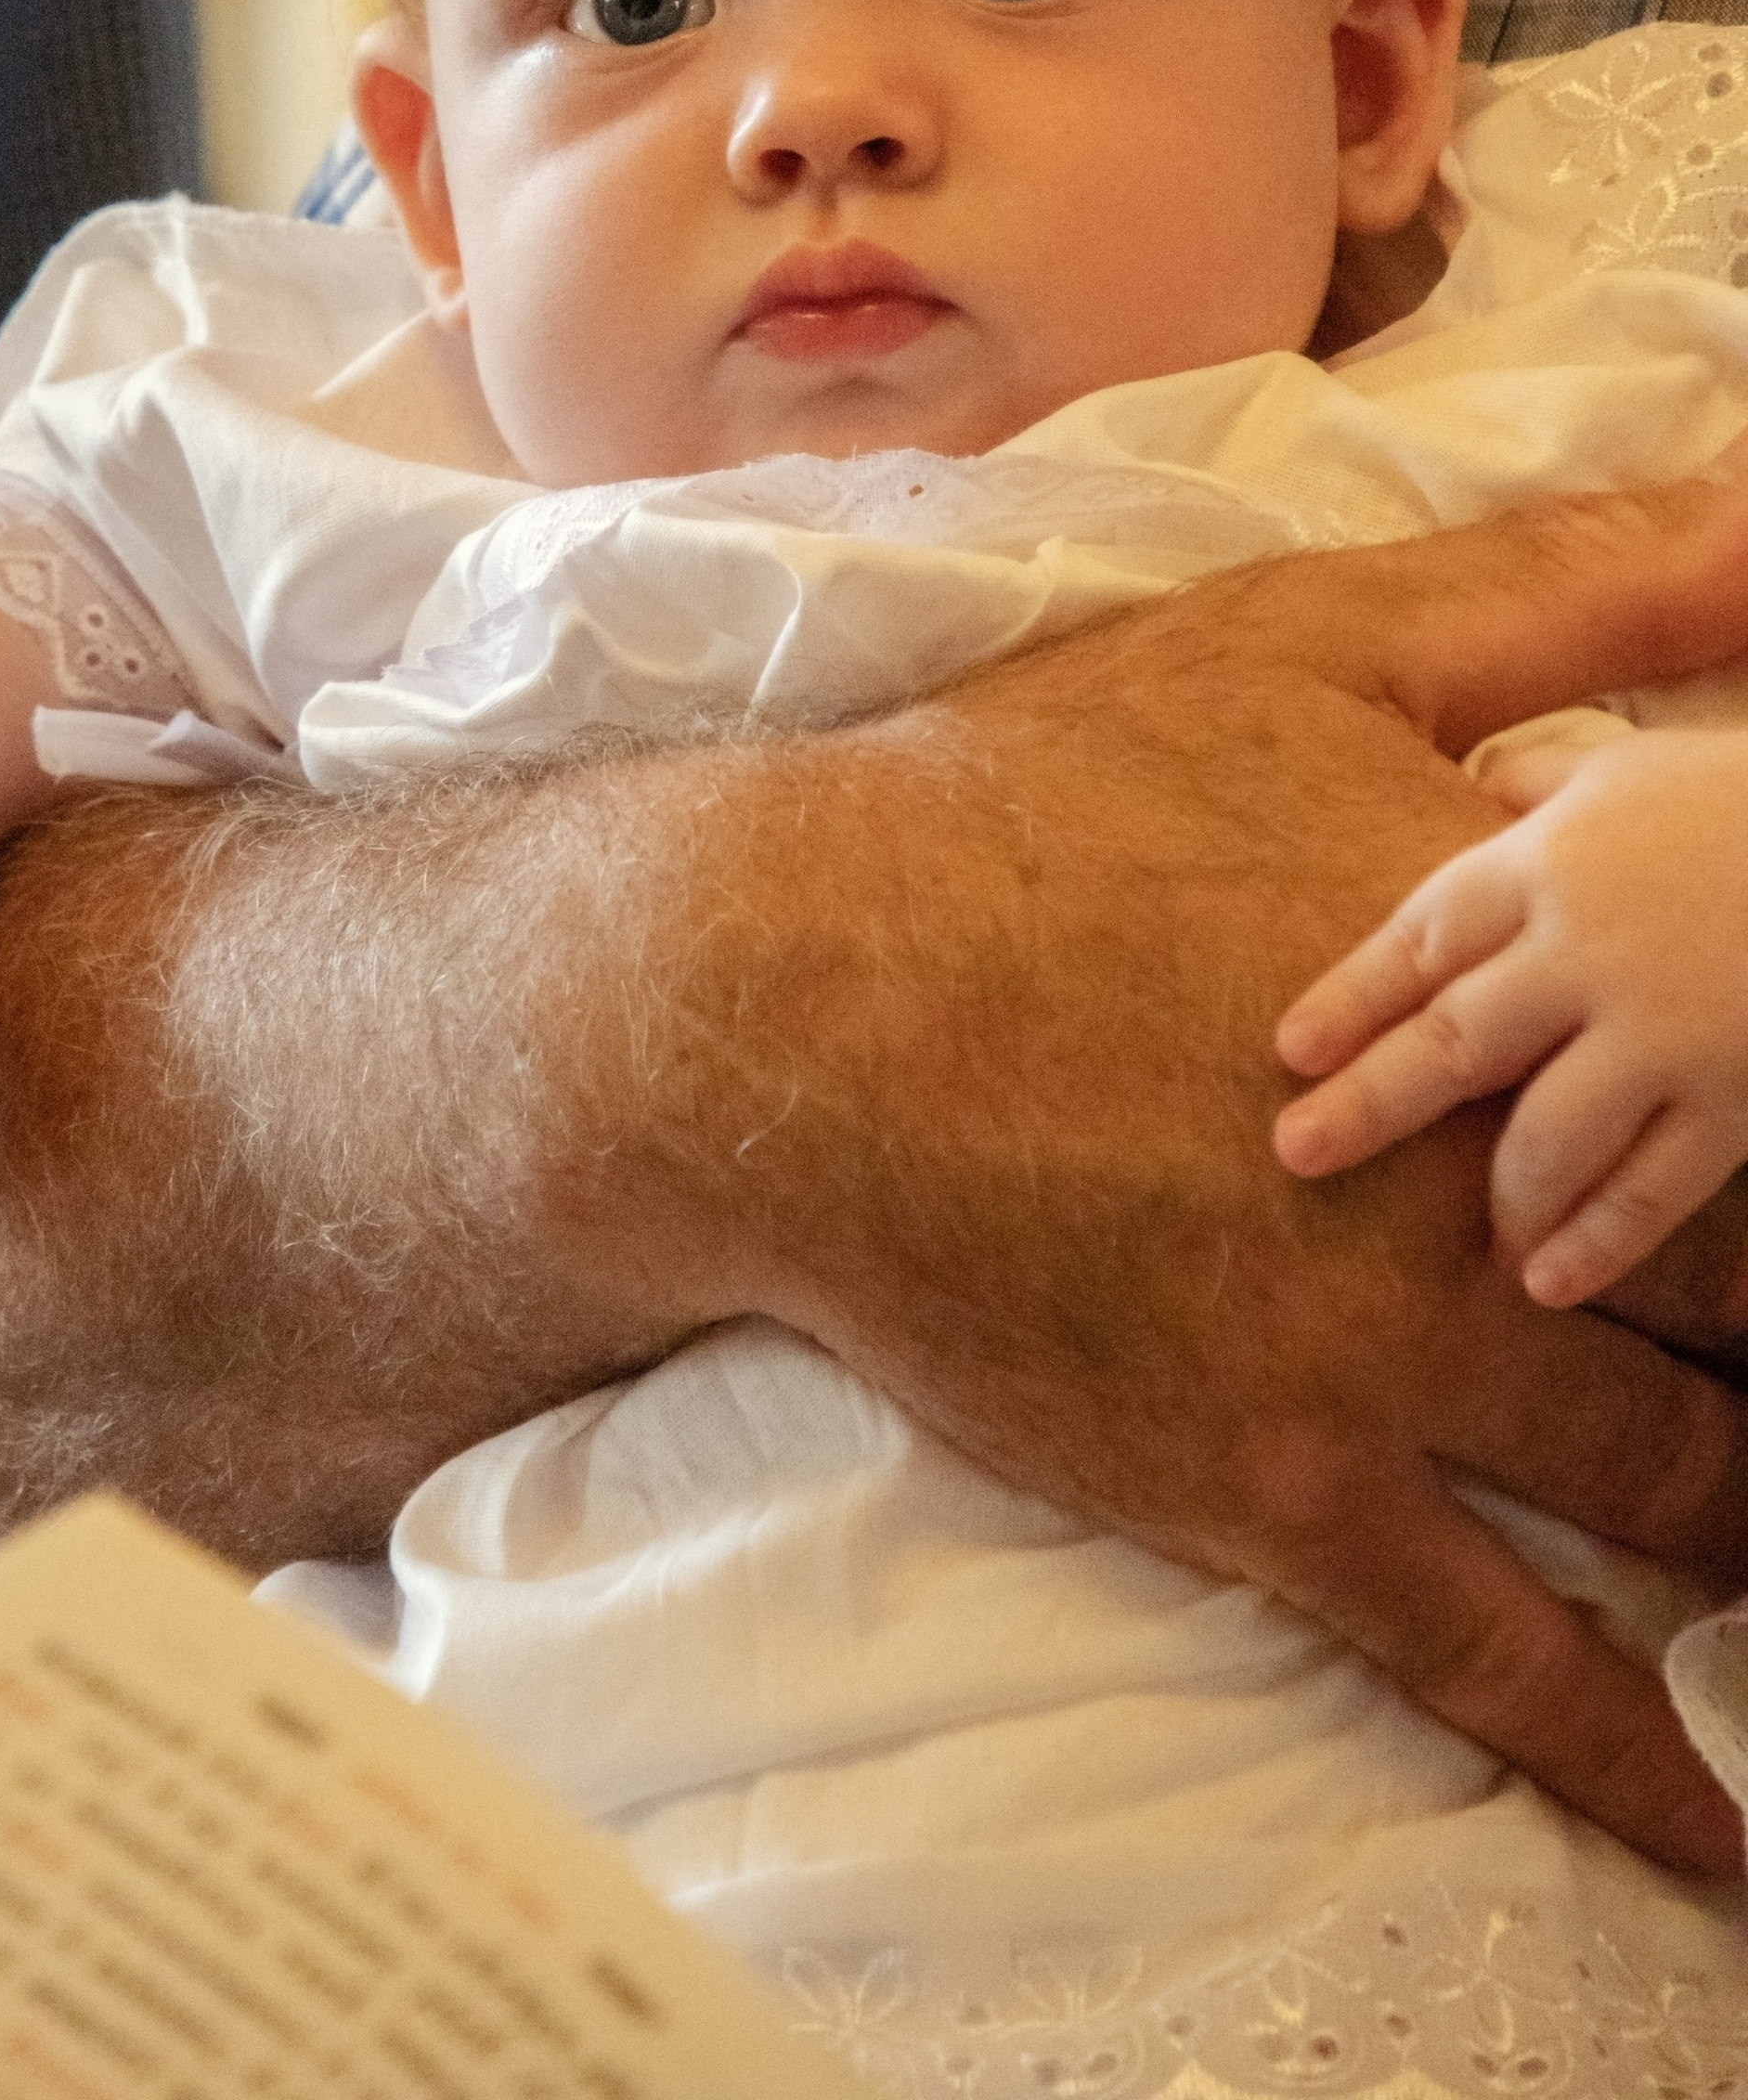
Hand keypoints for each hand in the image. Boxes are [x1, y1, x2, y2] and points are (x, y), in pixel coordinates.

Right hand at [0, 480, 1747, 1874]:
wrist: (780, 993)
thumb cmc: (1036, 802)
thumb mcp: (1306, 640)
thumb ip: (1570, 583)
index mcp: (1532, 956)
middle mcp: (1499, 1167)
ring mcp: (1392, 1346)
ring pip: (1693, 1481)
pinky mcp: (1278, 1481)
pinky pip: (1501, 1659)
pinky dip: (1639, 1771)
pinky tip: (1731, 1849)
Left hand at [1274, 728, 1747, 1307]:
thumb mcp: (1631, 767)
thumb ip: (1539, 784)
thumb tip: (1472, 782)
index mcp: (1547, 862)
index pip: (1421, 940)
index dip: (1351, 999)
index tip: (1288, 1051)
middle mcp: (1586, 952)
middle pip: (1455, 1042)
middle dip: (1371, 1105)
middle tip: (1297, 1154)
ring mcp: (1663, 1032)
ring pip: (1547, 1135)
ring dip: (1498, 1195)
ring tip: (1468, 1239)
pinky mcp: (1736, 1097)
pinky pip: (1655, 1186)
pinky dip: (1599, 1241)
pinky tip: (1548, 1282)